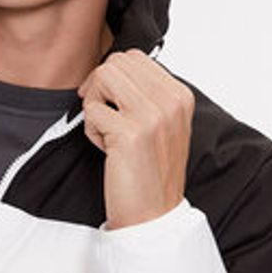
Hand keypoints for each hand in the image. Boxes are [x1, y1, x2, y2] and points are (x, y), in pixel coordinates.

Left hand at [77, 49, 194, 229]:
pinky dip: (91, 130)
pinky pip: (91, 110)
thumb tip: (113, 68)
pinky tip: (107, 150)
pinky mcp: (130, 133)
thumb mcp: (161, 124)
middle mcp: (170, 101)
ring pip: (103, 76)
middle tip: (103, 116)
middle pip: (115, 62)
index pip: (133, 57)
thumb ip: (147, 94)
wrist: (153, 215)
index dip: (110, 76)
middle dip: (99, 86)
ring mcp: (152, 116)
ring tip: (106, 130)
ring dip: (95, 104)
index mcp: (180, 95)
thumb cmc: (150, 170)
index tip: (108, 102)